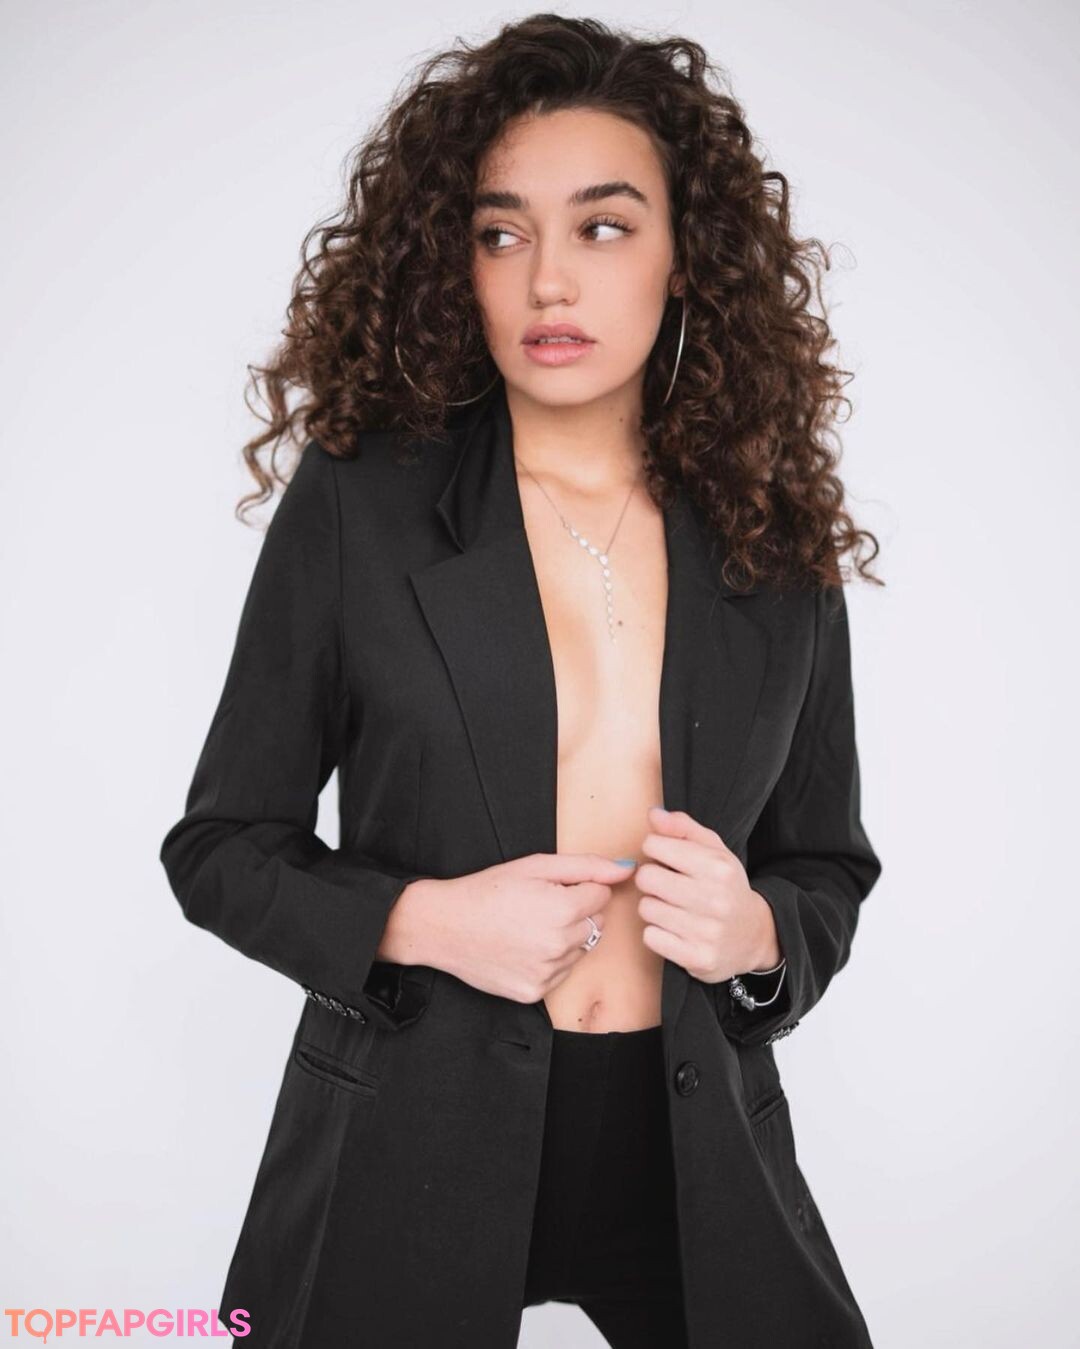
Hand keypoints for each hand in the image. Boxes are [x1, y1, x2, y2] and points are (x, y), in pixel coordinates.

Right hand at [409, 853, 633, 1004]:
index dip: (580, 887)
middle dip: (576, 911)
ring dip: (566, 936)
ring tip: (530, 926)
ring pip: (581, 949)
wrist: (444, 926)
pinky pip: (561, 972)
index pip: (603, 896)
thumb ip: (586, 866)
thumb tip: (627, 869)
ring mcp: (548, 973)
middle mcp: (560, 945)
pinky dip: (550, 960)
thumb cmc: (487, 890)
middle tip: (540, 905)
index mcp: (563, 910)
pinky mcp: (535, 992)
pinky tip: (523, 947)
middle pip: (596, 923)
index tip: (553, 888)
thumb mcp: (535, 866)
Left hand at [635, 806, 781, 982]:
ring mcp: (707, 931)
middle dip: (651, 880)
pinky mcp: (697, 958)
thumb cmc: (726, 887)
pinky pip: (651, 937)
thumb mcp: (714, 850)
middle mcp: (715, 899)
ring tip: (673, 908)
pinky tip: (675, 930)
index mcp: (718, 867)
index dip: (654, 850)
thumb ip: (683, 828)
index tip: (665, 858)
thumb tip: (653, 814)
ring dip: (654, 908)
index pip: (654, 845)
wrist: (754, 936)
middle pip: (646, 878)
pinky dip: (657, 934)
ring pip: (646, 908)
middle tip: (666, 885)